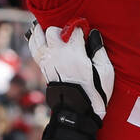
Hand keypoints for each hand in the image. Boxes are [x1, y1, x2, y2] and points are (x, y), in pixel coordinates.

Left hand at [29, 20, 113, 139]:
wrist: (77, 111)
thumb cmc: (95, 91)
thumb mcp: (106, 71)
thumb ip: (100, 50)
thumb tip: (94, 34)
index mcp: (75, 52)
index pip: (74, 29)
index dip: (81, 28)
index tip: (85, 32)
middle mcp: (58, 54)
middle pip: (54, 31)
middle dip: (62, 29)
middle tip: (69, 35)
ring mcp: (48, 61)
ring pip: (39, 36)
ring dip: (43, 30)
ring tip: (50, 30)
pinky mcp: (43, 67)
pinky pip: (34, 48)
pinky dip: (35, 40)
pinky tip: (38, 37)